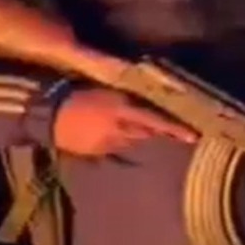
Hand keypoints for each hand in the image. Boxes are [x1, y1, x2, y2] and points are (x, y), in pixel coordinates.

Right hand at [50, 87, 196, 156]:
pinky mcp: (98, 152)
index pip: (155, 120)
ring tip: (127, 125)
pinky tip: (110, 133)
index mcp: (122, 110)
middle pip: (147, 133)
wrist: (50, 114)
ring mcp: (108, 143)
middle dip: (158, 131)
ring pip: (133, 142)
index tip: (193, 136)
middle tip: (169, 129)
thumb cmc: (81, 95)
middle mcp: (119, 129)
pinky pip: (117, 148)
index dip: (174, 129)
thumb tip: (154, 102)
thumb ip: (132, 100)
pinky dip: (121, 141)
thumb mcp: (111, 92)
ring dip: (137, 135)